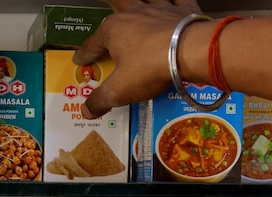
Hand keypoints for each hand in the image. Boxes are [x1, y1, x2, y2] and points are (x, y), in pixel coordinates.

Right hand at [74, 0, 201, 118]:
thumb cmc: (149, 68)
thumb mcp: (119, 90)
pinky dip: (173, 3)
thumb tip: (85, 111)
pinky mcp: (183, 10)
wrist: (192, 51)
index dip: (84, 55)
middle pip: (115, 18)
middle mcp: (133, 14)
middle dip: (109, 26)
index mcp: (112, 30)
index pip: (92, 44)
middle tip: (108, 36)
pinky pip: (176, 1)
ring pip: (144, 2)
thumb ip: (100, 100)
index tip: (79, 61)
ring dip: (139, 6)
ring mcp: (159, 9)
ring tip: (135, 12)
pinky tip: (170, 5)